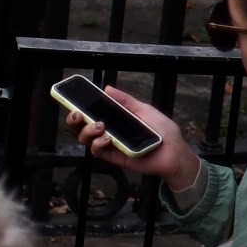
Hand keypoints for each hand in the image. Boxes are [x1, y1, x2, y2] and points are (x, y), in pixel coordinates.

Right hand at [71, 86, 197, 187]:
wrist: (175, 152)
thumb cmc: (163, 131)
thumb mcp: (144, 110)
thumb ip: (126, 101)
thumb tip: (107, 89)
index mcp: (114, 119)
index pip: (90, 113)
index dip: (77, 107)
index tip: (71, 101)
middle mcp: (108, 132)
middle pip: (81, 127)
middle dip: (73, 120)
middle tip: (77, 114)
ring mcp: (110, 145)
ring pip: (86, 139)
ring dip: (87, 131)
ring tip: (100, 126)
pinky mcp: (115, 157)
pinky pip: (98, 152)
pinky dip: (98, 144)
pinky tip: (108, 138)